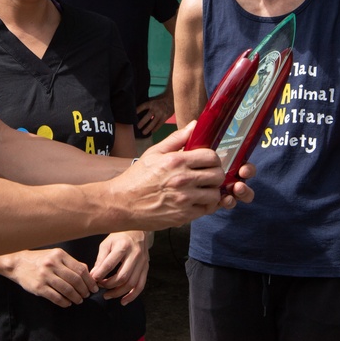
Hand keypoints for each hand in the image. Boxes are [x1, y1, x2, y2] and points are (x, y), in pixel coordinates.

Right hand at [0, 249, 97, 307]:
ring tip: (79, 300)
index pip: (80, 269)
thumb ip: (70, 263)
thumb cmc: (40, 260)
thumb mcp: (55, 256)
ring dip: (76, 297)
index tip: (94, 287)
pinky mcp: (39, 287)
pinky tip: (68, 303)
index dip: (89, 280)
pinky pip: (56, 297)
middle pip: (76, 280)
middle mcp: (53, 264)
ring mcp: (45, 276)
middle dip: (84, 290)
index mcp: (60, 255)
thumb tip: (87, 273)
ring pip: (67, 290)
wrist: (18, 263)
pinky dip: (65, 302)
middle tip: (87, 295)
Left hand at [91, 230, 149, 304]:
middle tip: (99, 287)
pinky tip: (123, 301)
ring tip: (107, 295)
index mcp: (123, 246)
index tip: (92, 280)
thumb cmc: (119, 237)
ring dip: (118, 292)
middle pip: (122, 276)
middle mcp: (135, 255)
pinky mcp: (146, 268)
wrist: (138, 231)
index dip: (100, 274)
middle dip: (109, 285)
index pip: (110, 264)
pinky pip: (140, 285)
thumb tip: (93, 275)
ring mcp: (142, 262)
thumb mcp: (107, 244)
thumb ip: (101, 260)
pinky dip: (132, 296)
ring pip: (131, 283)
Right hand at [112, 124, 252, 228]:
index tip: (207, 162)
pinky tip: (198, 201)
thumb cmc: (137, 177)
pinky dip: (206, 205)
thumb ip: (177, 138)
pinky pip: (206, 210)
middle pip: (217, 175)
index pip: (211, 157)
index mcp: (176, 161)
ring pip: (215, 194)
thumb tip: (195, 124)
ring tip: (203, 189)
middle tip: (208, 175)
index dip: (213, 158)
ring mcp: (184, 200)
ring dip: (212, 191)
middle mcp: (182, 180)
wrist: (122, 203)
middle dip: (215, 174)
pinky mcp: (183, 216)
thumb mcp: (154, 153)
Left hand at [136, 94, 173, 136]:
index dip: (137, 110)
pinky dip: (155, 128)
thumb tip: (136, 111)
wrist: (171, 100)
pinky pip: (159, 124)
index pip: (142, 106)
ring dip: (148, 128)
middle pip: (148, 116)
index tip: (132, 115)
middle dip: (142, 122)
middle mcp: (155, 108)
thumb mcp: (152, 100)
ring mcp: (161, 113)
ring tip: (143, 132)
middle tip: (138, 127)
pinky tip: (152, 132)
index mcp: (151, 103)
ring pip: (154, 122)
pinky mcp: (165, 117)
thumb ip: (146, 105)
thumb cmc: (159, 101)